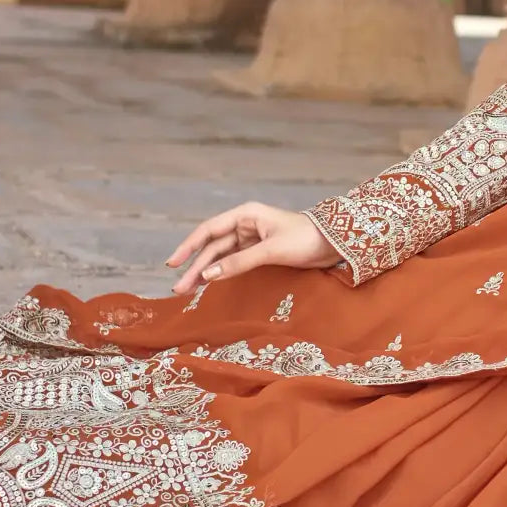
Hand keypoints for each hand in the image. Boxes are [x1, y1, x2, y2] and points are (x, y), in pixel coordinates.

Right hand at [166, 203, 338, 293]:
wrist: (334, 244)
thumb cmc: (305, 240)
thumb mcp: (271, 250)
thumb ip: (239, 262)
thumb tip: (208, 275)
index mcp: (246, 215)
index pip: (209, 230)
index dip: (189, 247)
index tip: (172, 264)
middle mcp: (246, 224)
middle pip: (213, 247)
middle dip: (195, 267)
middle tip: (178, 289)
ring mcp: (252, 239)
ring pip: (222, 256)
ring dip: (206, 272)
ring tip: (188, 291)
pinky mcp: (260, 252)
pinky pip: (235, 262)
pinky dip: (222, 273)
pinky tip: (210, 285)